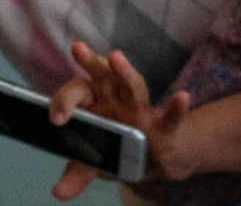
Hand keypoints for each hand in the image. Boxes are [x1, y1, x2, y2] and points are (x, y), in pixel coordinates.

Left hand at [49, 41, 193, 199]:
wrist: (163, 158)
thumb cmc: (125, 148)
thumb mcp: (97, 162)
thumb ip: (78, 175)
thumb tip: (58, 193)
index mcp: (98, 104)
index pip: (79, 92)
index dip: (65, 101)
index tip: (57, 118)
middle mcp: (118, 100)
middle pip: (102, 77)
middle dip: (91, 62)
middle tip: (78, 49)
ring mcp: (142, 110)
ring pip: (132, 87)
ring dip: (124, 73)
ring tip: (116, 57)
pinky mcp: (164, 125)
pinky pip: (170, 116)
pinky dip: (176, 107)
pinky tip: (182, 97)